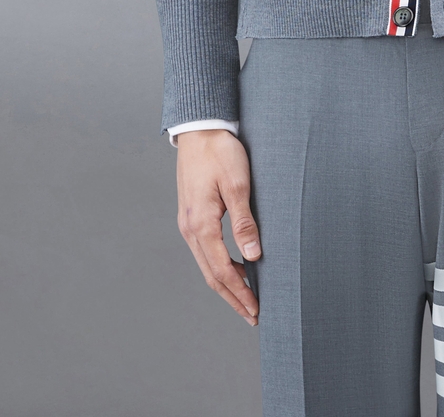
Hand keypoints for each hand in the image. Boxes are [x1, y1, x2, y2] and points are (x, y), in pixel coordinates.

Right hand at [176, 129, 261, 324]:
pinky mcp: (191, 215)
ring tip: (246, 298)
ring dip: (226, 284)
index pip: (221, 271)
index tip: (255, 309)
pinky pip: (205, 250)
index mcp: (201, 224)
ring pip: (206, 264)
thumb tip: (254, 256)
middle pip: (211, 275)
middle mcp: (190, 229)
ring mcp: (188, 223)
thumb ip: (244, 222)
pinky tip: (234, 268)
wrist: (199, 129)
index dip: (239, 293)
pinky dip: (219, 266)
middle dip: (232, 297)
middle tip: (253, 315)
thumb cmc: (220, 152)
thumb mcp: (237, 185)